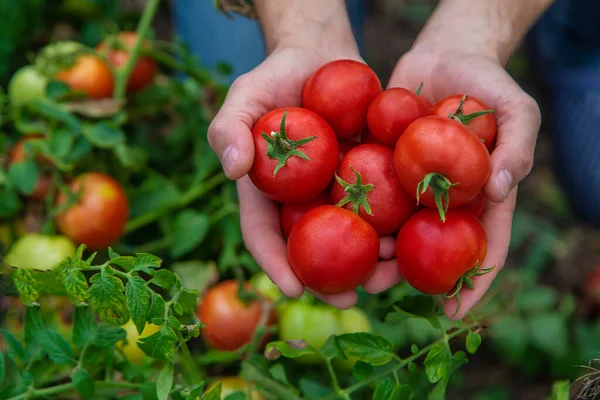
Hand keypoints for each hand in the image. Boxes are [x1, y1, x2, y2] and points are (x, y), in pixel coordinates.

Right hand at [209, 42, 403, 308]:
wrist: (320, 57)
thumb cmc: (275, 77)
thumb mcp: (244, 96)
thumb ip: (228, 128)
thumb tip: (232, 169)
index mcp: (267, 193)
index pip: (264, 235)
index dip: (275, 264)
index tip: (293, 288)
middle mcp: (301, 201)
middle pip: (312, 249)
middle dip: (330, 280)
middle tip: (350, 300)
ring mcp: (336, 193)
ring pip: (350, 237)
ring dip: (370, 263)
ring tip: (390, 276)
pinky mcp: (367, 178)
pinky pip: (380, 207)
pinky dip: (395, 225)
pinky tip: (413, 238)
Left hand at [371, 48, 539, 318]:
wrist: (443, 57)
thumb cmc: (488, 83)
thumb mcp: (515, 109)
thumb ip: (518, 145)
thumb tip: (503, 189)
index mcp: (478, 199)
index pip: (481, 247)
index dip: (472, 282)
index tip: (455, 313)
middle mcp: (440, 201)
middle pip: (423, 247)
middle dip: (400, 272)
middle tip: (375, 287)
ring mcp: (407, 186)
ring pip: (388, 226)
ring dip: (368, 249)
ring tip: (344, 266)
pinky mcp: (380, 166)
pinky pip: (364, 190)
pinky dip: (350, 208)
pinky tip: (326, 222)